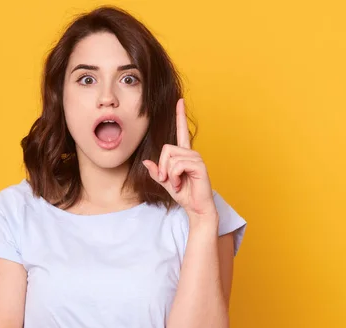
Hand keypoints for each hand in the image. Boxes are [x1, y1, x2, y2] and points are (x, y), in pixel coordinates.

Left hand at [143, 99, 217, 220]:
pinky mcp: (199, 165)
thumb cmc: (185, 195)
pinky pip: (177, 165)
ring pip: (170, 158)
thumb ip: (156, 172)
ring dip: (169, 175)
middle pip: (166, 149)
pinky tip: (181, 184)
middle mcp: (191, 153)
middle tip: (167, 180)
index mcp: (184, 155)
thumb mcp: (166, 183)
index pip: (182, 131)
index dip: (180, 116)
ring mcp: (196, 158)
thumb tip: (146, 161)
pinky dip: (174, 177)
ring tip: (177, 184)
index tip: (180, 101)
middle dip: (162, 167)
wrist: (197, 208)